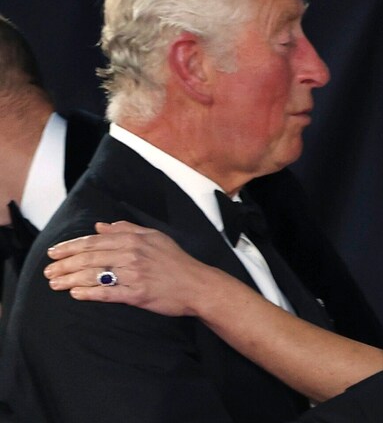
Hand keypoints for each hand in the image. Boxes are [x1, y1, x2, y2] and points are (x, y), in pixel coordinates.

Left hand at [44, 221, 211, 316]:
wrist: (197, 285)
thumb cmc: (176, 261)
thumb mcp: (155, 237)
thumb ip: (127, 230)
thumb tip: (100, 226)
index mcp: (135, 239)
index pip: (95, 241)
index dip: (71, 246)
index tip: (54, 252)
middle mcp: (132, 254)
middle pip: (90, 257)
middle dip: (65, 264)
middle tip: (48, 270)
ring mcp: (134, 275)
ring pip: (95, 275)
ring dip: (71, 279)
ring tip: (54, 284)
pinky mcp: (137, 294)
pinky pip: (108, 293)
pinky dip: (89, 293)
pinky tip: (75, 294)